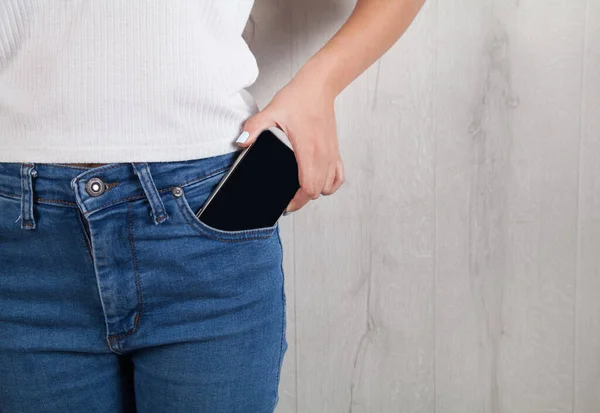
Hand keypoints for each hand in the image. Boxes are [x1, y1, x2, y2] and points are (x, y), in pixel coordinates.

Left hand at [236, 79, 344, 212]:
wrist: (319, 86)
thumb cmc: (299, 98)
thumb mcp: (271, 111)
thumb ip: (254, 128)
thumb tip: (242, 143)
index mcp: (308, 151)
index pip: (308, 188)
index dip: (296, 200)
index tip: (284, 202)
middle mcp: (323, 155)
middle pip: (318, 192)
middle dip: (302, 199)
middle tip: (286, 197)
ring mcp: (331, 154)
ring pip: (329, 187)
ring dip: (315, 191)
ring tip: (299, 189)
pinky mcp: (335, 150)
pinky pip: (338, 177)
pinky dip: (330, 183)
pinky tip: (318, 181)